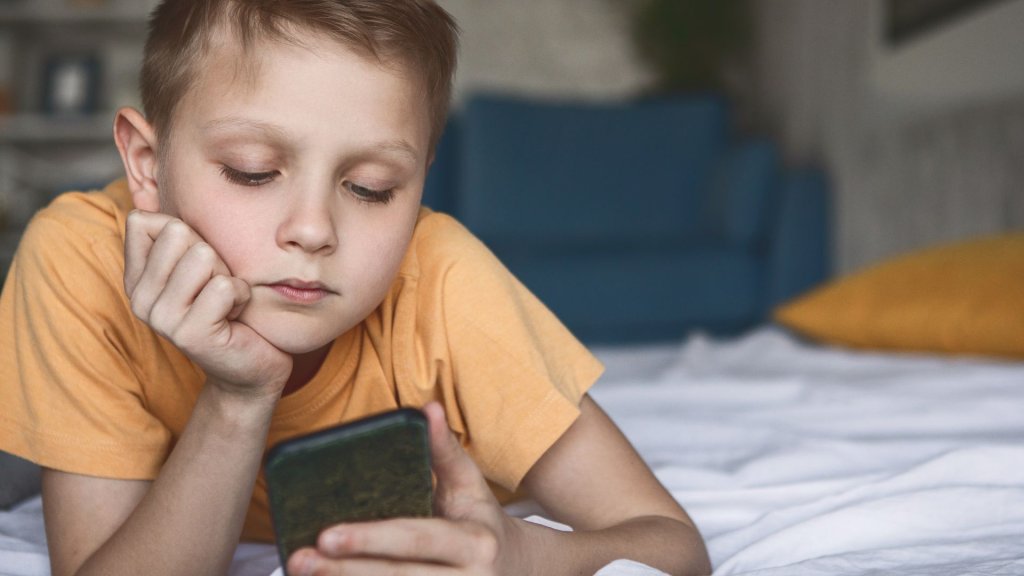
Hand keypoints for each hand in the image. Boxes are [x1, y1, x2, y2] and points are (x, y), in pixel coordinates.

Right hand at [124, 210, 291, 396]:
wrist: (250, 367)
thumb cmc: (228, 308)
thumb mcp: (201, 266)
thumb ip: (177, 237)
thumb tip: (152, 197)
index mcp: (136, 280)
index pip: (143, 221)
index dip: (185, 234)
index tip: (198, 266)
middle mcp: (140, 300)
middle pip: (178, 232)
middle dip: (212, 255)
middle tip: (217, 288)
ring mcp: (162, 319)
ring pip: (202, 256)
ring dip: (228, 276)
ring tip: (226, 302)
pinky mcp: (190, 334)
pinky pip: (224, 286)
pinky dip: (241, 295)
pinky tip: (236, 316)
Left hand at [287, 402, 526, 575]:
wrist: (516, 571)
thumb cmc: (481, 522)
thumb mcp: (470, 485)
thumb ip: (445, 450)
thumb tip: (426, 407)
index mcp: (475, 543)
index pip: (418, 539)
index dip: (372, 539)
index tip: (327, 534)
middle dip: (346, 570)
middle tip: (300, 558)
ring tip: (302, 572)